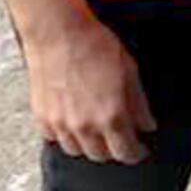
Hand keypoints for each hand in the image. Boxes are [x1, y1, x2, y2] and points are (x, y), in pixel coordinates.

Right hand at [22, 10, 154, 163]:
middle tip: (121, 137)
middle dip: (114, 150)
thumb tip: (148, 124)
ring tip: (98, 130)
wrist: (59, 34)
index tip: (140, 151)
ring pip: (77, 151)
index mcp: (110, 116)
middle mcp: (84, 126)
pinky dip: (67, 136)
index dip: (136, 154)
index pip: (125, 152)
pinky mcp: (42, 118)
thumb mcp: (130, 71)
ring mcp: (60, 124)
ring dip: (90, 145)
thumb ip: (138, 103)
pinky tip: (74, 122)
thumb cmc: (96, 47)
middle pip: (100, 156)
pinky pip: (55, 139)